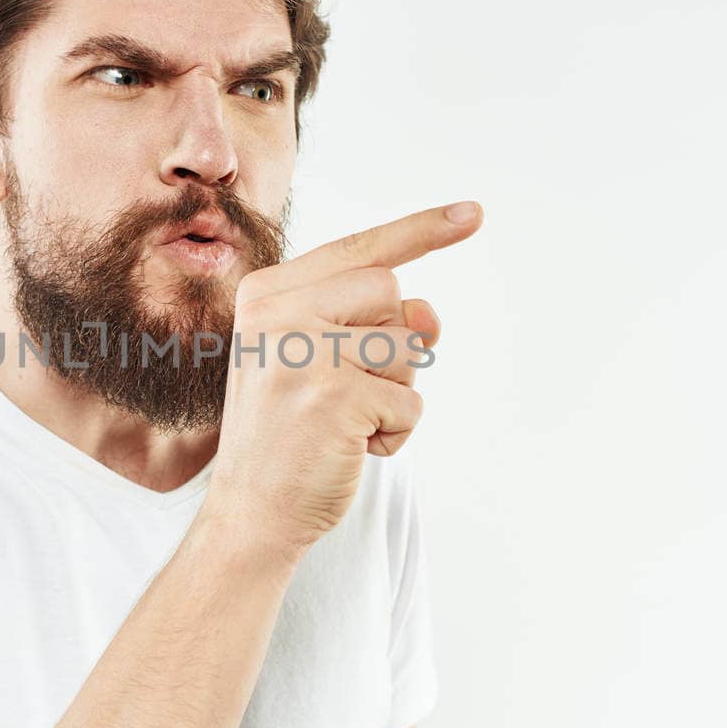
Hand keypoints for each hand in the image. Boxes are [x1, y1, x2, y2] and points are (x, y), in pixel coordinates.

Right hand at [196, 200, 482, 565]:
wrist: (251, 513)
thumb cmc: (290, 434)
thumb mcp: (324, 362)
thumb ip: (374, 323)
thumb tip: (431, 316)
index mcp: (267, 294)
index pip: (359, 249)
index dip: (421, 230)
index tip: (475, 214)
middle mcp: (278, 312)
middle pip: (390, 290)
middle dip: (390, 343)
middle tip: (346, 389)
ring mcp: (304, 353)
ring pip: (408, 346)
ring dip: (395, 393)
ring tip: (345, 422)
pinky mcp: (334, 397)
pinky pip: (410, 403)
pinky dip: (395, 434)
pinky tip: (350, 448)